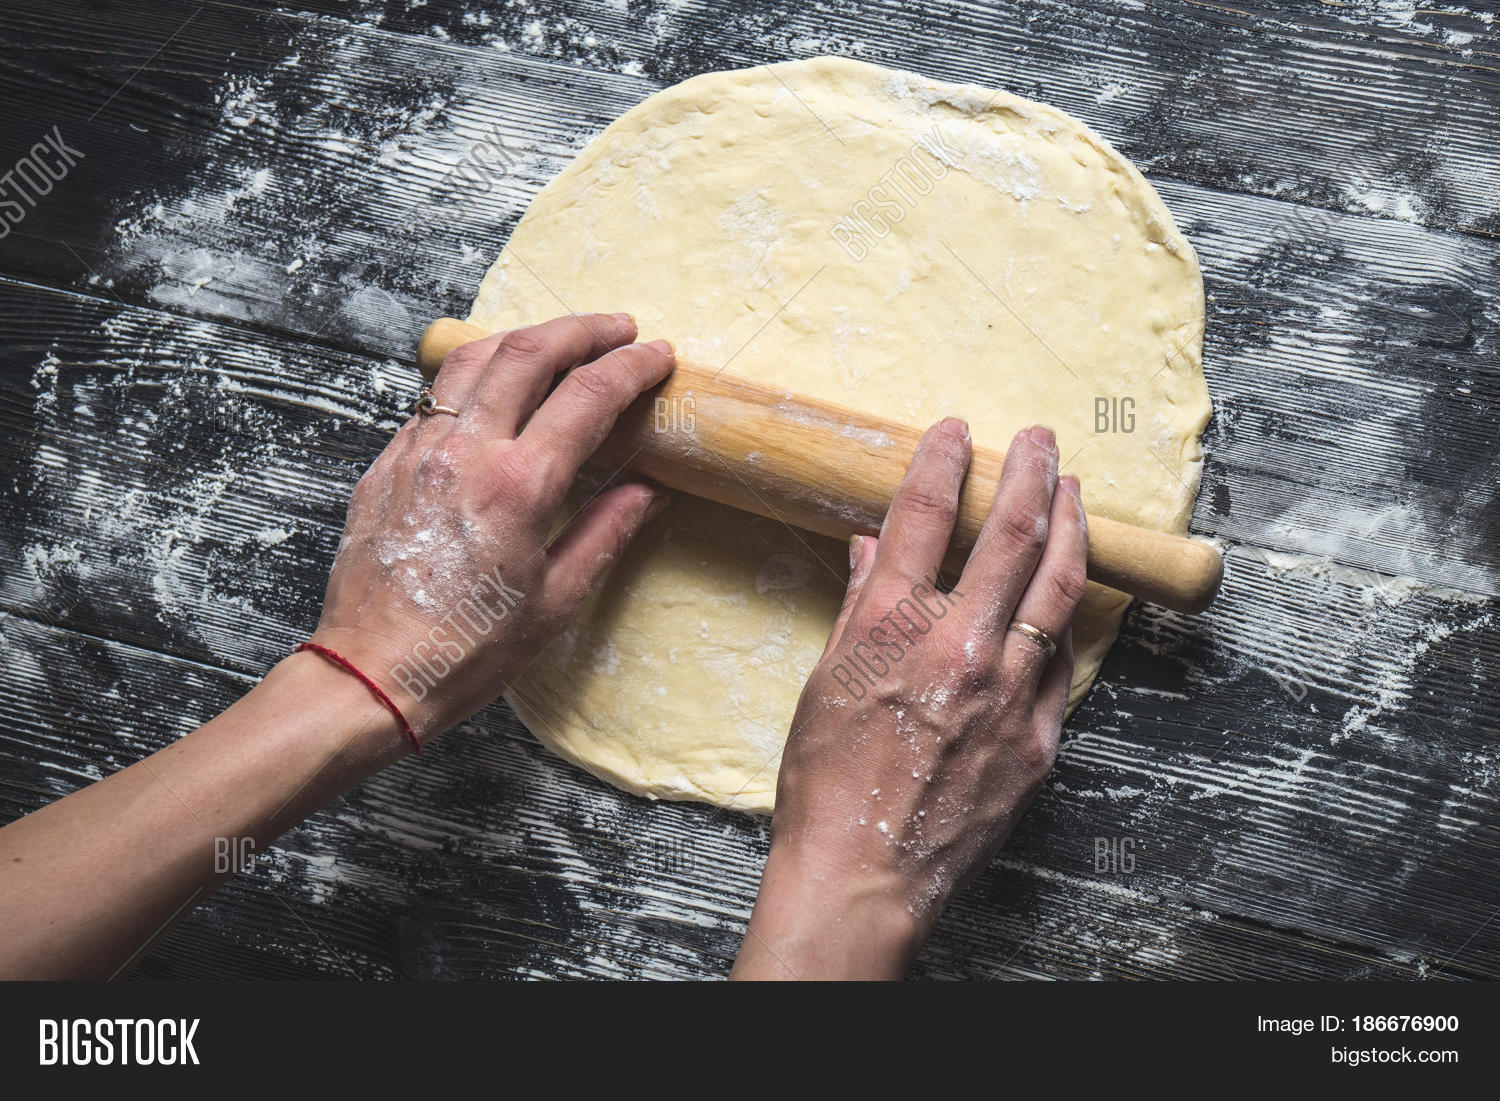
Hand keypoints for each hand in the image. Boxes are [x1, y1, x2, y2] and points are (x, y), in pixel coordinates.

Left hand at [310, 312, 674, 743]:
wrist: (372, 675)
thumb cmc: (466, 651)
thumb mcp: (556, 602)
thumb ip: (604, 533)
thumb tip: (644, 491)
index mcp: (518, 486)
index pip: (587, 396)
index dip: (631, 367)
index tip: (657, 356)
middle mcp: (464, 453)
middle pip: (527, 353)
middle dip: (582, 330)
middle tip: (618, 330)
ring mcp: (417, 452)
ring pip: (471, 360)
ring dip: (524, 338)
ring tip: (559, 342)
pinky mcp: (385, 466)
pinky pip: (434, 399)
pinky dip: (475, 376)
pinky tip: (494, 390)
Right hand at [733, 420, 1087, 978]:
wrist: (862, 875)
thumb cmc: (826, 784)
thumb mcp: (823, 682)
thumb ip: (859, 607)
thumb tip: (872, 549)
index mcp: (891, 628)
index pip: (925, 516)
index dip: (944, 462)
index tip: (957, 432)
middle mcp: (958, 649)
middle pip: (1012, 536)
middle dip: (1032, 474)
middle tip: (1040, 440)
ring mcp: (1008, 694)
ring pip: (1058, 590)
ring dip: (1072, 530)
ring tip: (1076, 493)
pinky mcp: (1038, 739)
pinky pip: (1060, 662)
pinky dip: (1061, 618)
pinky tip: (1063, 595)